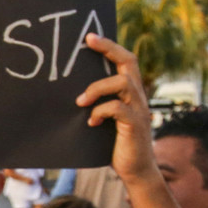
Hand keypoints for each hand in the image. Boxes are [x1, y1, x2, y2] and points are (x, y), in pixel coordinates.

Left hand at [75, 34, 154, 180]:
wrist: (134, 169)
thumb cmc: (114, 142)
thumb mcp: (104, 118)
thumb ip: (96, 103)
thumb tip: (69, 92)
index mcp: (130, 91)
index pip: (125, 60)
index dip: (109, 47)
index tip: (89, 37)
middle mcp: (138, 96)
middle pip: (128, 62)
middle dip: (108, 49)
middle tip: (87, 43)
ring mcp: (138, 109)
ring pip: (123, 83)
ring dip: (97, 89)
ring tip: (80, 102)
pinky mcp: (135, 124)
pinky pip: (117, 109)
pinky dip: (100, 112)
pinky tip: (92, 123)